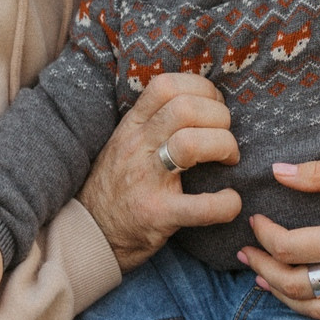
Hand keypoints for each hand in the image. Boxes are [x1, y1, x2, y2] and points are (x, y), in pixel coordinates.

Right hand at [80, 73, 240, 272]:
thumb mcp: (125, 143)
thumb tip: (197, 103)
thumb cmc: (115, 186)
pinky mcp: (158, 216)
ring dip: (224, 146)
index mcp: (132, 127)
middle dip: (219, 116)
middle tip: (225, 135)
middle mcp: (137, 148)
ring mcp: (146, 182)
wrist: (89, 234)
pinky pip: (201, 206)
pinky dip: (225, 203)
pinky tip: (230, 201)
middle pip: (185, 108)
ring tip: (229, 160)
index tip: (214, 106)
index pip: (165, 86)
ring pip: (191, 144)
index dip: (201, 89)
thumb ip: (153, 122)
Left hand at [237, 153, 319, 319]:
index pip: (289, 248)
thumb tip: (276, 172)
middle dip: (264, 268)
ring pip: (316, 311)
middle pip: (295, 286)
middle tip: (249, 253)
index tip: (256, 220)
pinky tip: (307, 302)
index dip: (265, 235)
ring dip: (284, 296)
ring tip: (266, 278)